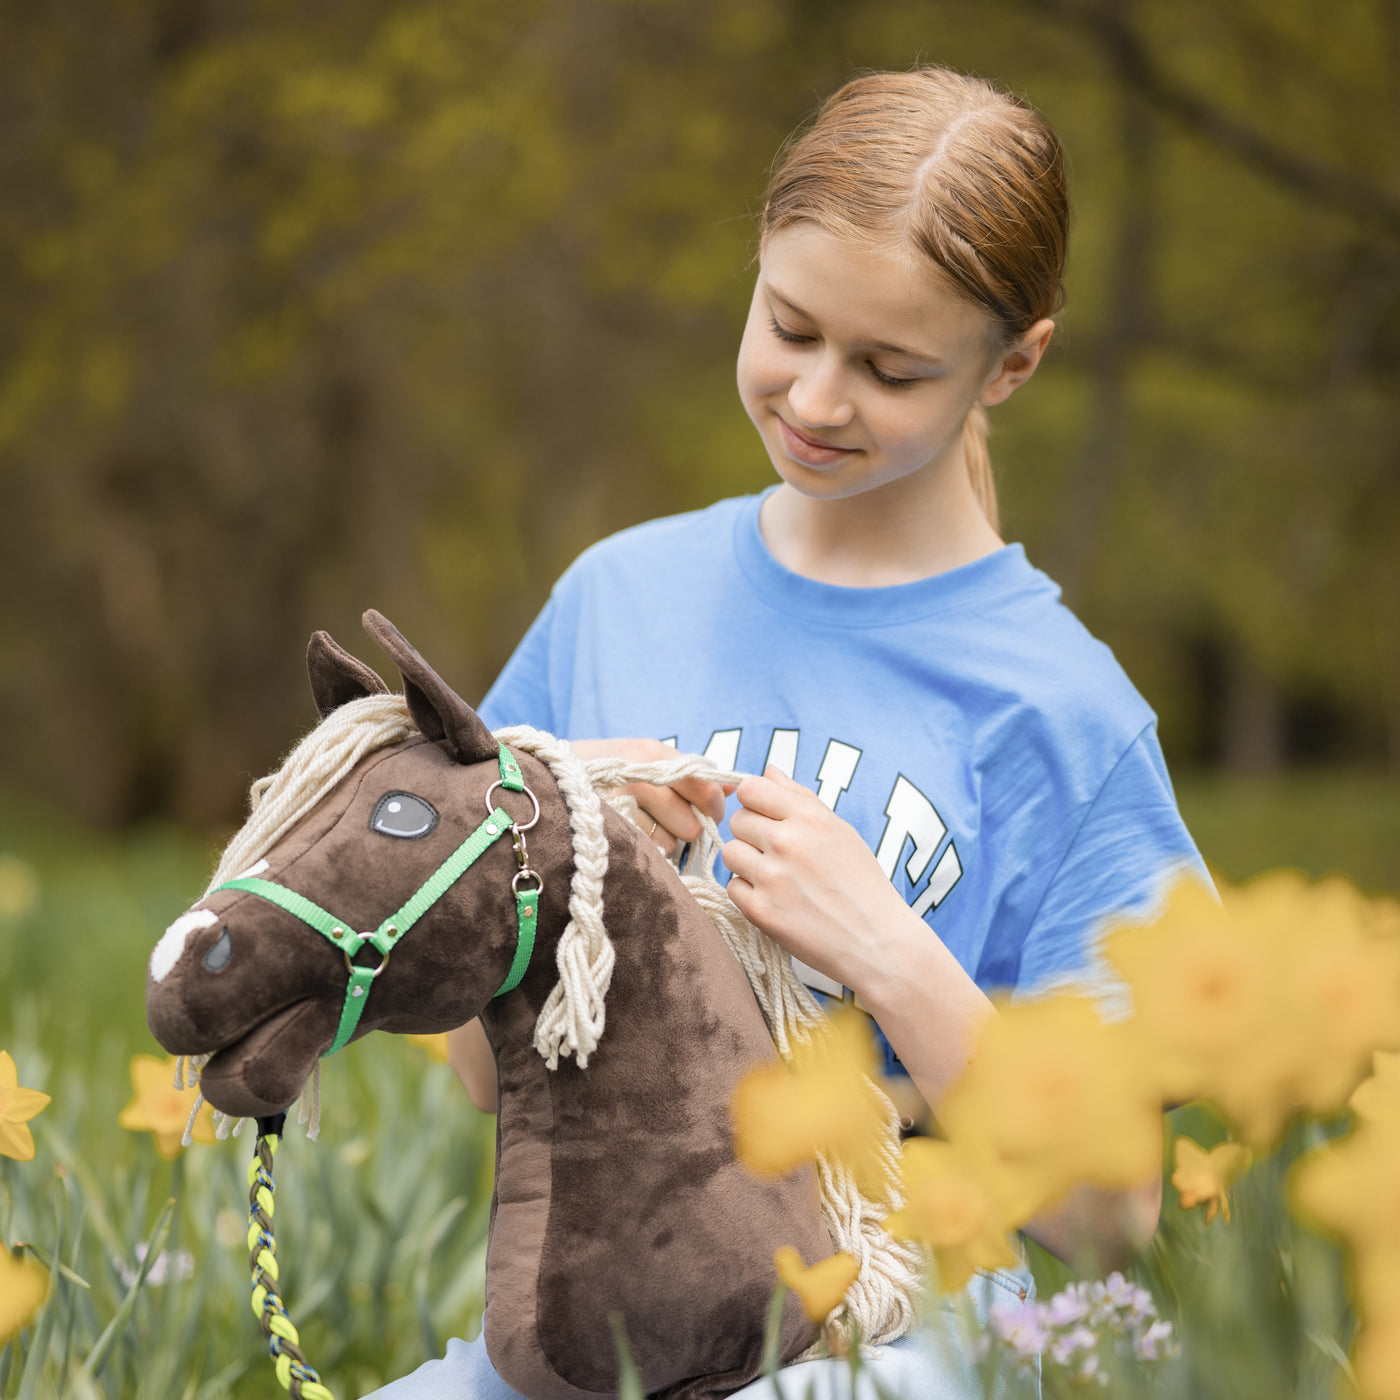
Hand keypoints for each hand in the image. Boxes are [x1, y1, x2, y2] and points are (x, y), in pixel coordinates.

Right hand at [568, 737, 732, 855]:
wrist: (550, 775)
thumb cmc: (609, 770)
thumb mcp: (647, 760)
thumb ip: (690, 774)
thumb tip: (733, 787)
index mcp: (652, 752)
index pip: (702, 783)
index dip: (713, 805)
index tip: (712, 812)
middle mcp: (637, 774)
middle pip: (691, 820)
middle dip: (689, 827)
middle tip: (675, 824)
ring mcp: (618, 802)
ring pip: (671, 841)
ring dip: (667, 840)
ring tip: (649, 827)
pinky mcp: (605, 827)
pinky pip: (646, 851)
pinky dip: (646, 848)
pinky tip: (634, 836)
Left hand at [722, 766, 914, 995]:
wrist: (877, 942)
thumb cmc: (861, 883)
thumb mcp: (840, 830)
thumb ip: (800, 797)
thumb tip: (768, 770)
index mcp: (809, 817)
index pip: (750, 788)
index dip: (754, 802)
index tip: (766, 817)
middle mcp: (787, 842)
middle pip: (737, 820)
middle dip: (751, 834)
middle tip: (777, 854)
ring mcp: (772, 877)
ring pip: (730, 853)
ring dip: (746, 863)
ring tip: (776, 877)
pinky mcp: (761, 911)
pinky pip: (732, 888)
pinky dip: (748, 894)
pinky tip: (776, 900)